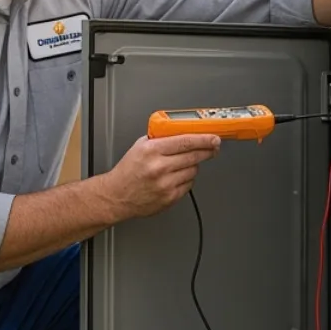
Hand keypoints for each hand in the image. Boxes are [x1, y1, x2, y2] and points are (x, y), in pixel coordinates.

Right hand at [103, 134, 221, 218]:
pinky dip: (186, 179)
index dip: (204, 139)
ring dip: (193, 166)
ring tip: (182, 165)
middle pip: (194, 156)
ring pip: (193, 170)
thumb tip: (182, 131)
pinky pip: (188, 184)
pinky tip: (176, 177)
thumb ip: (160, 138)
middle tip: (212, 148)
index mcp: (152, 151)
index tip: (214, 138)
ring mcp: (165, 184)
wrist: (117, 196)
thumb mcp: (140, 146)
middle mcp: (159, 167)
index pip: (185, 142)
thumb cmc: (128, 171)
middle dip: (207, 151)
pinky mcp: (170, 198)